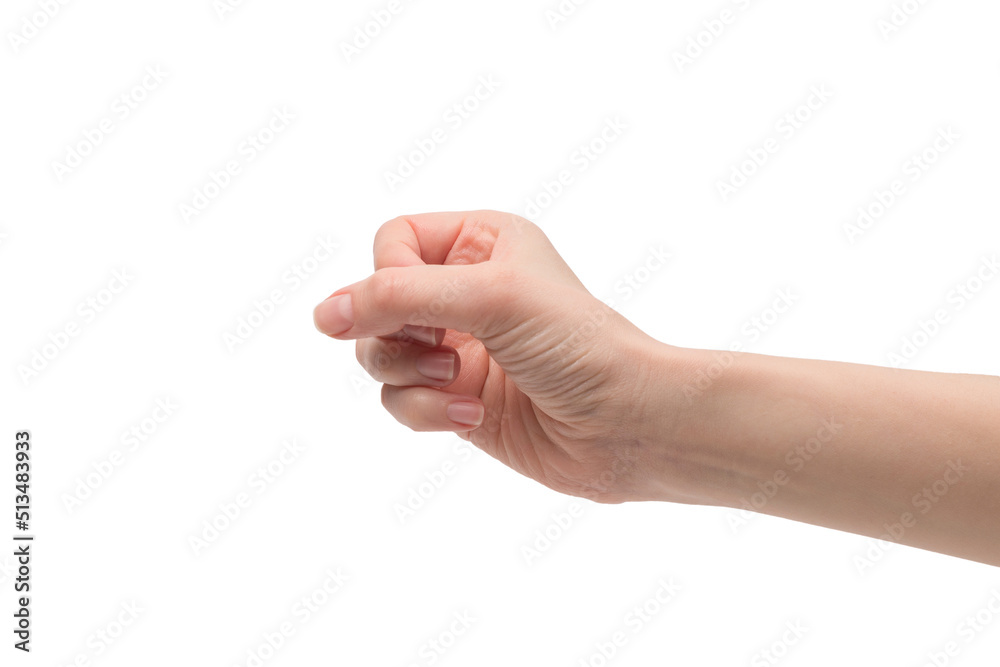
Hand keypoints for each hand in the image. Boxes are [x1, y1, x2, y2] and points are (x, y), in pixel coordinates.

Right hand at [313, 210, 685, 503]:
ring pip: (379, 356)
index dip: (392, 277)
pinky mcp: (457, 398)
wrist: (627, 424)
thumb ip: (399, 296)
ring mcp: (460, 347)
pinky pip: (400, 401)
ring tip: (460, 383)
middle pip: (375, 302)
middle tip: (442, 350)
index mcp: (481, 242)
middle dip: (397, 334)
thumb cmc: (578, 344)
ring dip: (409, 376)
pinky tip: (473, 416)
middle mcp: (466, 290)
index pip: (393, 241)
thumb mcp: (489, 298)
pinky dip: (426, 412)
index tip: (427, 309)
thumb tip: (322, 314)